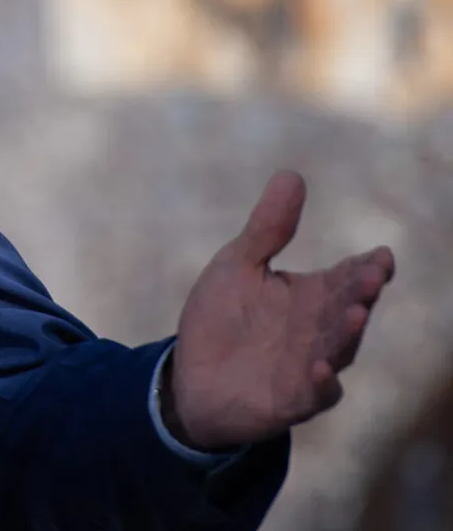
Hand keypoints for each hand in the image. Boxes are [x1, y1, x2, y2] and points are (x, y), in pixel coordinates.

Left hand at [166, 170, 394, 451]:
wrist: (192, 378)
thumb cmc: (222, 318)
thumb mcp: (238, 265)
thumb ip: (267, 228)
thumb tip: (292, 174)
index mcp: (313, 295)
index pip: (349, 276)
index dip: (368, 267)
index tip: (381, 255)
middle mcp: (320, 329)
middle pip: (348, 308)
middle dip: (361, 293)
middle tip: (373, 276)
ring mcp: (310, 365)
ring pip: (339, 348)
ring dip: (347, 332)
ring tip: (354, 313)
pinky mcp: (293, 399)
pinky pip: (316, 393)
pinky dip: (321, 382)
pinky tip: (319, 368)